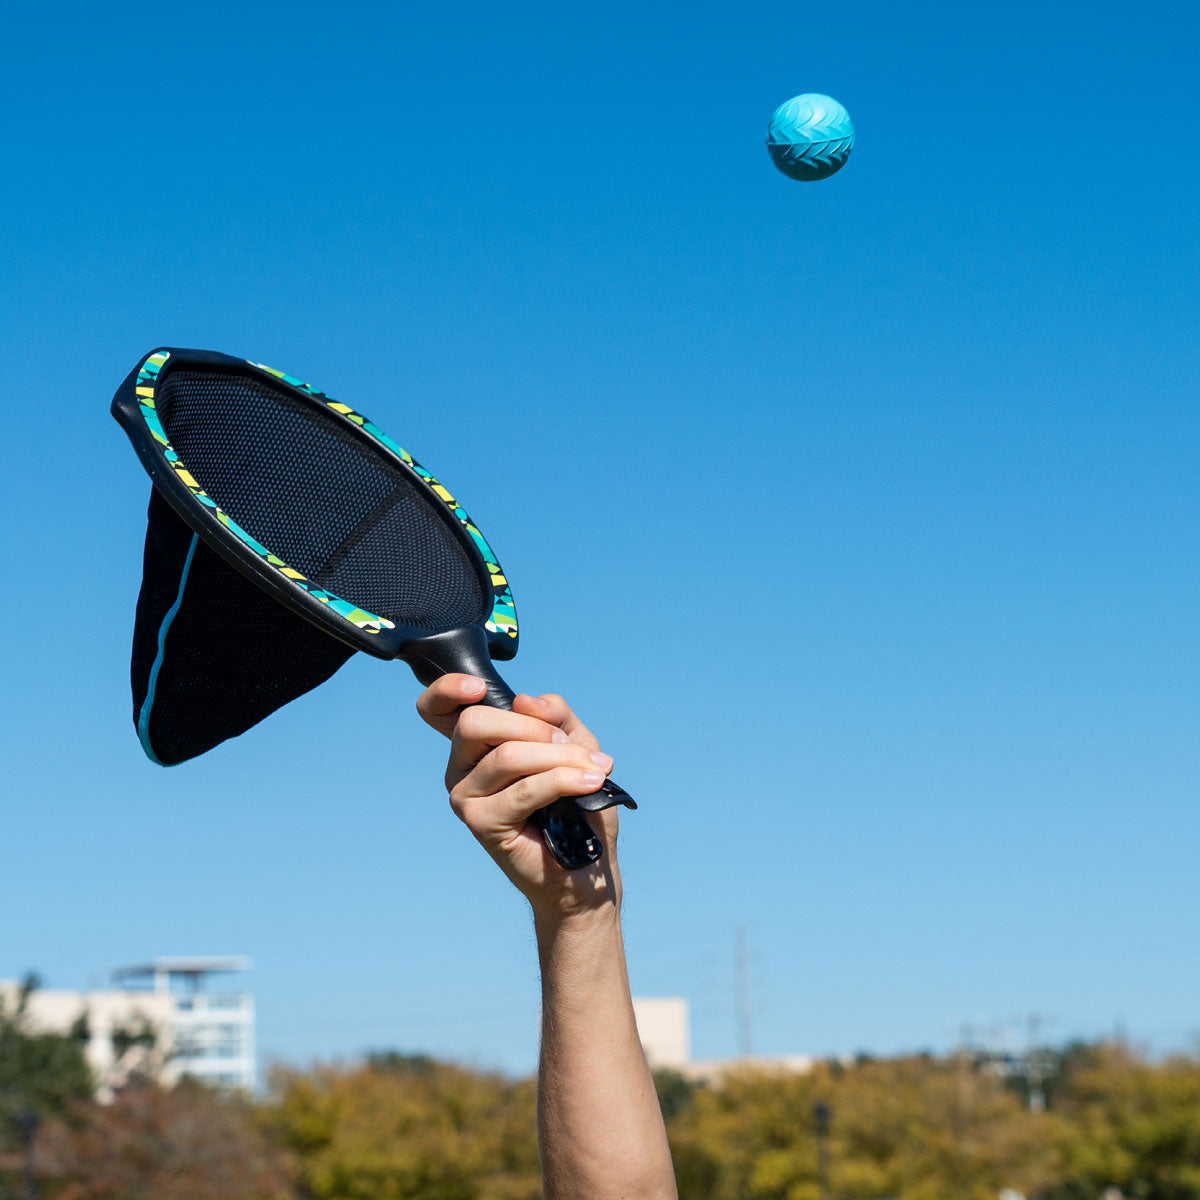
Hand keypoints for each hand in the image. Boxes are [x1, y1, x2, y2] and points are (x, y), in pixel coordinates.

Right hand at [416, 676, 621, 919]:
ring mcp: (465, 797)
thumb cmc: (578, 804)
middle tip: (566, 745)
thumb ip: (555, 715)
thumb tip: (526, 700)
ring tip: (593, 770)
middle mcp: (461, 768)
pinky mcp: (481, 823)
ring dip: (560, 757)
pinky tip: (590, 783)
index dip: (447, 689)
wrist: (588, 867)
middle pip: (474, 722)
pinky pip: (524, 789)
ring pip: (507, 755)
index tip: (477, 688)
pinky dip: (564, 780)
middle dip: (531, 727)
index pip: (435, 708)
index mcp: (477, 744)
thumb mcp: (575, 744)